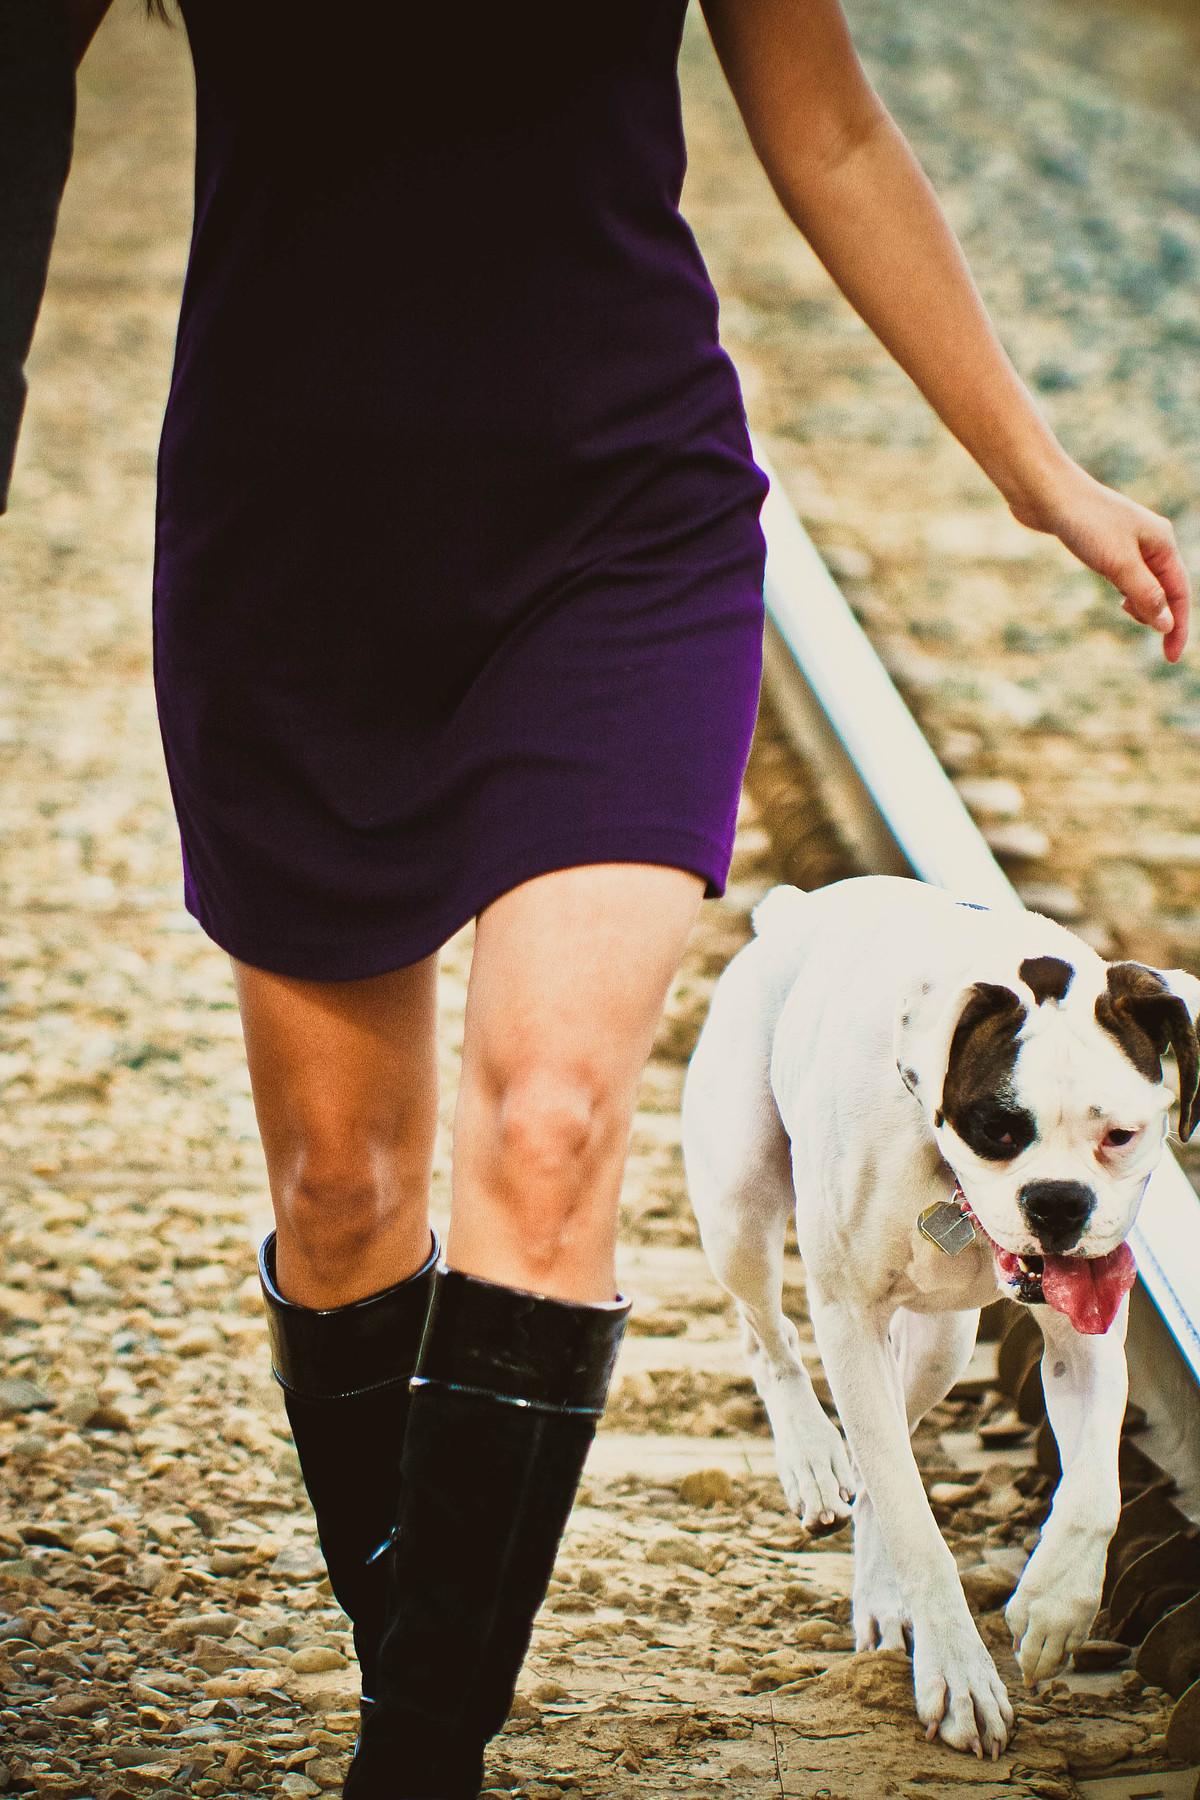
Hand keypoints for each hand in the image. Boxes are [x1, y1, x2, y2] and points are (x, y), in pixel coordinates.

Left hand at [1009, 459, 1190, 662]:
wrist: (1047, 494)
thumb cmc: (1085, 523)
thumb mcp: (1119, 564)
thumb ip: (1145, 595)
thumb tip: (1166, 624)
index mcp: (1163, 543)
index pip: (1179, 593)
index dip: (1178, 627)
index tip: (1171, 658)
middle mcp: (1151, 542)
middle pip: (1165, 590)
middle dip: (1157, 615)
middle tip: (1136, 628)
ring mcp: (1129, 543)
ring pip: (1145, 585)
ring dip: (1140, 604)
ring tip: (1124, 610)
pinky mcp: (1106, 545)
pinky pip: (1127, 577)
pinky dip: (1126, 592)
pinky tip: (1118, 597)